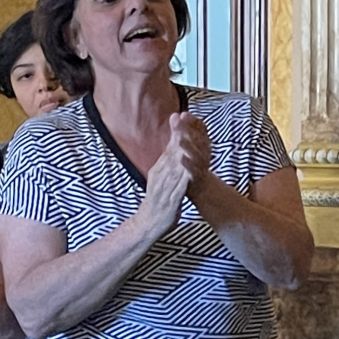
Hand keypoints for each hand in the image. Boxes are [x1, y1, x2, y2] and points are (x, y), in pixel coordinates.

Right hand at [138, 113, 208, 234]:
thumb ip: (168, 165)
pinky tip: (190, 170)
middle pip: (172, 152)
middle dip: (179, 135)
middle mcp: (160, 175)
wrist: (148, 222)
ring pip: (174, 167)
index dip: (177, 131)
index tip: (183, 115)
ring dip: (181, 151)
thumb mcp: (162, 179)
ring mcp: (164, 187)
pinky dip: (183, 178)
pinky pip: (177, 188)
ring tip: (190, 138)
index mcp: (159, 169)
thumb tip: (175, 149)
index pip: (170, 147)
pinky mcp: (170, 200)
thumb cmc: (159, 200)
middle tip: (185, 119)